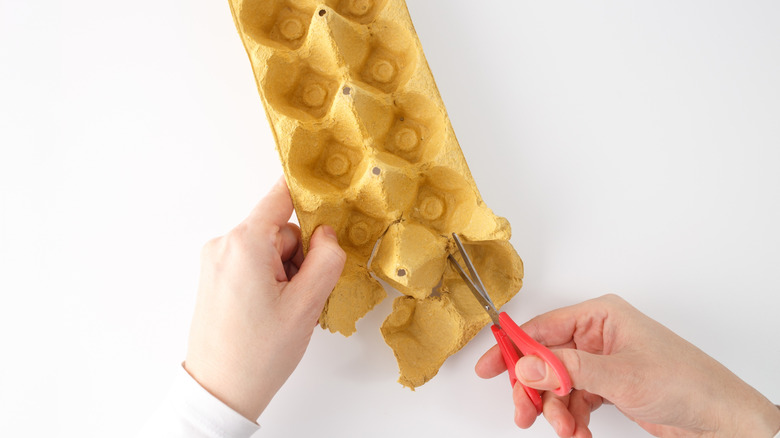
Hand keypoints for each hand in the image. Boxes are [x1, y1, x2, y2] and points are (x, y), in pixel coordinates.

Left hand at [184, 177, 345, 420]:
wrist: (219, 390)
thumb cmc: (258, 353)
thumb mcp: (307, 304)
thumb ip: (326, 259)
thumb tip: (327, 233)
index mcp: (244, 243)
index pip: (281, 195)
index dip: (309, 195)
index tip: (330, 197)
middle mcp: (224, 244)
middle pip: (279, 230)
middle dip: (298, 256)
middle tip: (301, 296)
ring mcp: (216, 261)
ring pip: (268, 249)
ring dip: (285, 272)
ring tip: (283, 310)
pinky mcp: (215, 277)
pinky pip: (253, 263)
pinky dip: (270, 280)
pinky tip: (271, 311)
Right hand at [476, 294, 779, 436]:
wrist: (720, 420)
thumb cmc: (685, 382)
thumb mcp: (620, 375)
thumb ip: (567, 370)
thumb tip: (525, 365)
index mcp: (600, 317)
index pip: (542, 328)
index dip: (512, 348)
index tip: (489, 368)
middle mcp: (597, 336)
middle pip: (544, 360)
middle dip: (536, 390)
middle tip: (527, 414)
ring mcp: (601, 363)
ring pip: (556, 385)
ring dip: (556, 411)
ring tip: (568, 430)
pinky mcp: (607, 386)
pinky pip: (573, 400)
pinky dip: (571, 418)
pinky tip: (580, 431)